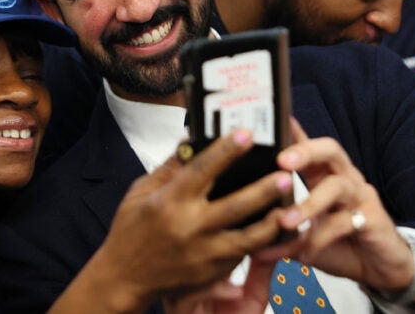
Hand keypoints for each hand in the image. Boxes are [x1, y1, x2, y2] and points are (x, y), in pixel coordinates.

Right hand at [82, 129, 291, 310]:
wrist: (124, 279)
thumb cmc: (130, 231)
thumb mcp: (141, 192)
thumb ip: (170, 168)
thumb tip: (192, 140)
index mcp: (169, 201)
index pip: (202, 170)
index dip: (226, 150)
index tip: (247, 134)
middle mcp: (188, 227)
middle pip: (235, 206)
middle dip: (263, 189)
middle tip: (286, 173)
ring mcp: (202, 253)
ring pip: (248, 238)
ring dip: (271, 221)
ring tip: (290, 207)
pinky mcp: (210, 272)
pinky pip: (241, 255)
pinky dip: (260, 242)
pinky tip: (275, 228)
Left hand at [256, 119, 414, 299]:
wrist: (381, 268)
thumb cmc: (340, 244)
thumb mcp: (305, 239)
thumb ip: (281, 238)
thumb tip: (250, 247)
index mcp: (324, 175)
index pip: (307, 146)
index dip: (292, 131)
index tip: (274, 118)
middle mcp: (343, 178)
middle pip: (330, 150)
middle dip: (305, 151)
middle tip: (282, 160)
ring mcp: (360, 196)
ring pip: (337, 186)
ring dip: (309, 204)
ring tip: (285, 222)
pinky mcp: (373, 218)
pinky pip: (345, 222)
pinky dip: (321, 238)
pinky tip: (305, 254)